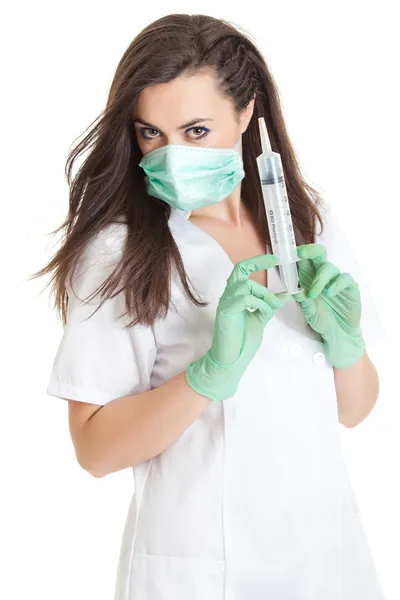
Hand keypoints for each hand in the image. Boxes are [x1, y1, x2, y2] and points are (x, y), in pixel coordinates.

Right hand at [186, 254, 290, 400]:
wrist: (232, 359)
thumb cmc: (242, 341)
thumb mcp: (260, 318)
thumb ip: (269, 306)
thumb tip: (284, 295)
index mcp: (235, 296)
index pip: (242, 269)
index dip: (257, 261)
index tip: (275, 259)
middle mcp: (228, 296)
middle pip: (242, 271)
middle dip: (260, 269)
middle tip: (276, 274)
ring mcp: (225, 303)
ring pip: (246, 285)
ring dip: (264, 296)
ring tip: (270, 309)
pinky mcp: (226, 312)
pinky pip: (244, 298)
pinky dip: (258, 304)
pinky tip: (261, 314)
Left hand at [293, 244, 365, 368]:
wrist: (337, 333)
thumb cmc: (320, 318)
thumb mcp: (307, 310)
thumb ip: (302, 300)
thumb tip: (296, 291)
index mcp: (309, 277)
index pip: (304, 260)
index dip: (298, 253)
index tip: (290, 252)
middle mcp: (323, 275)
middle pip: (319, 254)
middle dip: (310, 250)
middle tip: (301, 254)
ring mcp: (337, 280)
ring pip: (329, 267)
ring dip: (319, 279)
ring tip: (313, 294)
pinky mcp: (350, 287)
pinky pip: (344, 279)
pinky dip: (336, 284)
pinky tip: (330, 293)